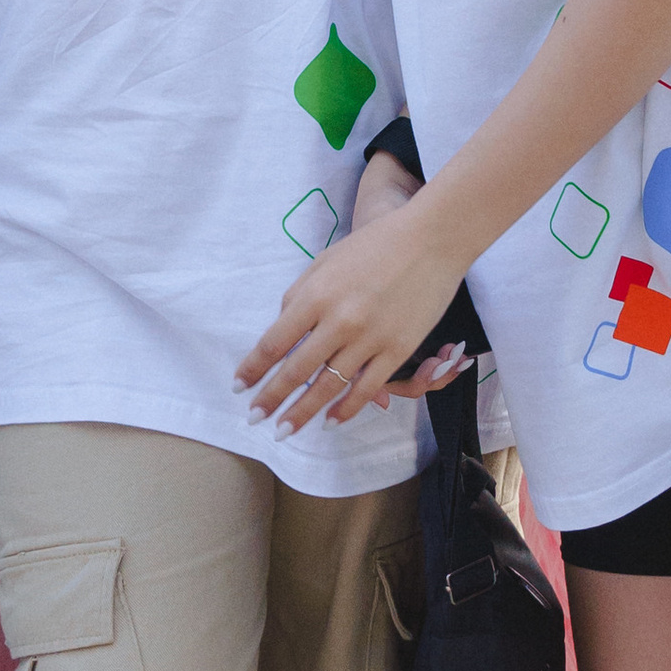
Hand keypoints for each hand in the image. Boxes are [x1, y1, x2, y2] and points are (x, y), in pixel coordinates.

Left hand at [236, 195, 470, 436]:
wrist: (431, 239)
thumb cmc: (374, 245)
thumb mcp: (324, 261)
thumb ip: (299, 296)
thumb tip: (282, 330)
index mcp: (316, 296)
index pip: (275, 342)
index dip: (253, 369)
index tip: (239, 387)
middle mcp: (339, 321)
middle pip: (296, 371)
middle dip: (271, 399)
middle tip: (255, 419)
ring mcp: (370, 338)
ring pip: (328, 387)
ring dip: (303, 413)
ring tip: (284, 431)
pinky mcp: (398, 350)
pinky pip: (366, 389)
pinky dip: (346, 410)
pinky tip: (330, 422)